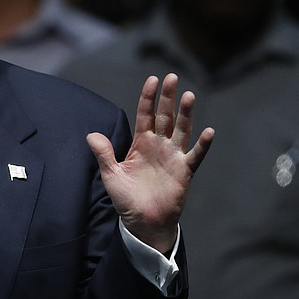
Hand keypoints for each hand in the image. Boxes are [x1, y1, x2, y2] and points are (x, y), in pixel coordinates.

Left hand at [86, 74, 213, 252]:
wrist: (143, 222)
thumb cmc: (126, 198)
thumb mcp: (110, 174)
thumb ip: (103, 154)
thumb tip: (90, 134)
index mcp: (141, 143)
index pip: (145, 115)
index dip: (148, 98)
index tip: (152, 79)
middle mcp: (159, 145)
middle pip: (164, 116)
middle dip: (167, 97)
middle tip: (171, 77)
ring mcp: (173, 156)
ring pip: (181, 130)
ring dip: (185, 114)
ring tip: (189, 96)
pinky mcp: (184, 171)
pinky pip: (195, 155)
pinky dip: (202, 144)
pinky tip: (208, 131)